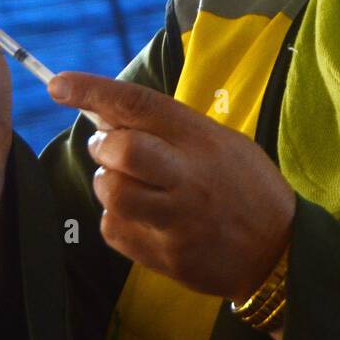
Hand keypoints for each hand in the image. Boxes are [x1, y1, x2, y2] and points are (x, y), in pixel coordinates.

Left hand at [48, 72, 296, 303]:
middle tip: (110, 150)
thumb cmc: (246, 187)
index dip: (93, 91)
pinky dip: (116, 219)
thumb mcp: (221, 142)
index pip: (140, 105)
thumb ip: (169, 128)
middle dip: (103, 147)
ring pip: (111, 193)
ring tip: (132, 186)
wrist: (280, 250)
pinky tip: (142, 217)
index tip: (59, 85)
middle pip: (121, 151)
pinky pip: (114, 229)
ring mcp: (177, 219)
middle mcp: (189, 177)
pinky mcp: (167, 255)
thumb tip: (106, 112)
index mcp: (202, 140)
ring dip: (108, 184)